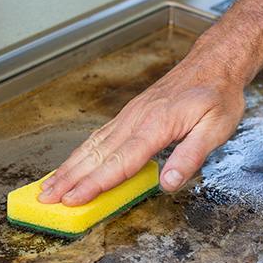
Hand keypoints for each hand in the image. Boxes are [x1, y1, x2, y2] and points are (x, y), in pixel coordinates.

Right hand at [36, 33, 247, 206]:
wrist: (213, 63)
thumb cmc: (217, 95)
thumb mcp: (216, 128)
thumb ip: (190, 157)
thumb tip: (168, 183)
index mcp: (156, 125)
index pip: (119, 162)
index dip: (94, 184)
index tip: (73, 200)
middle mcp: (136, 119)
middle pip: (96, 155)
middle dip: (69, 179)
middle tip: (46, 199)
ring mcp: (129, 115)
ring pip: (92, 145)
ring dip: (68, 167)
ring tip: (48, 185)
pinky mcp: (129, 114)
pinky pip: (99, 135)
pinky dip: (80, 153)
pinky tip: (71, 164)